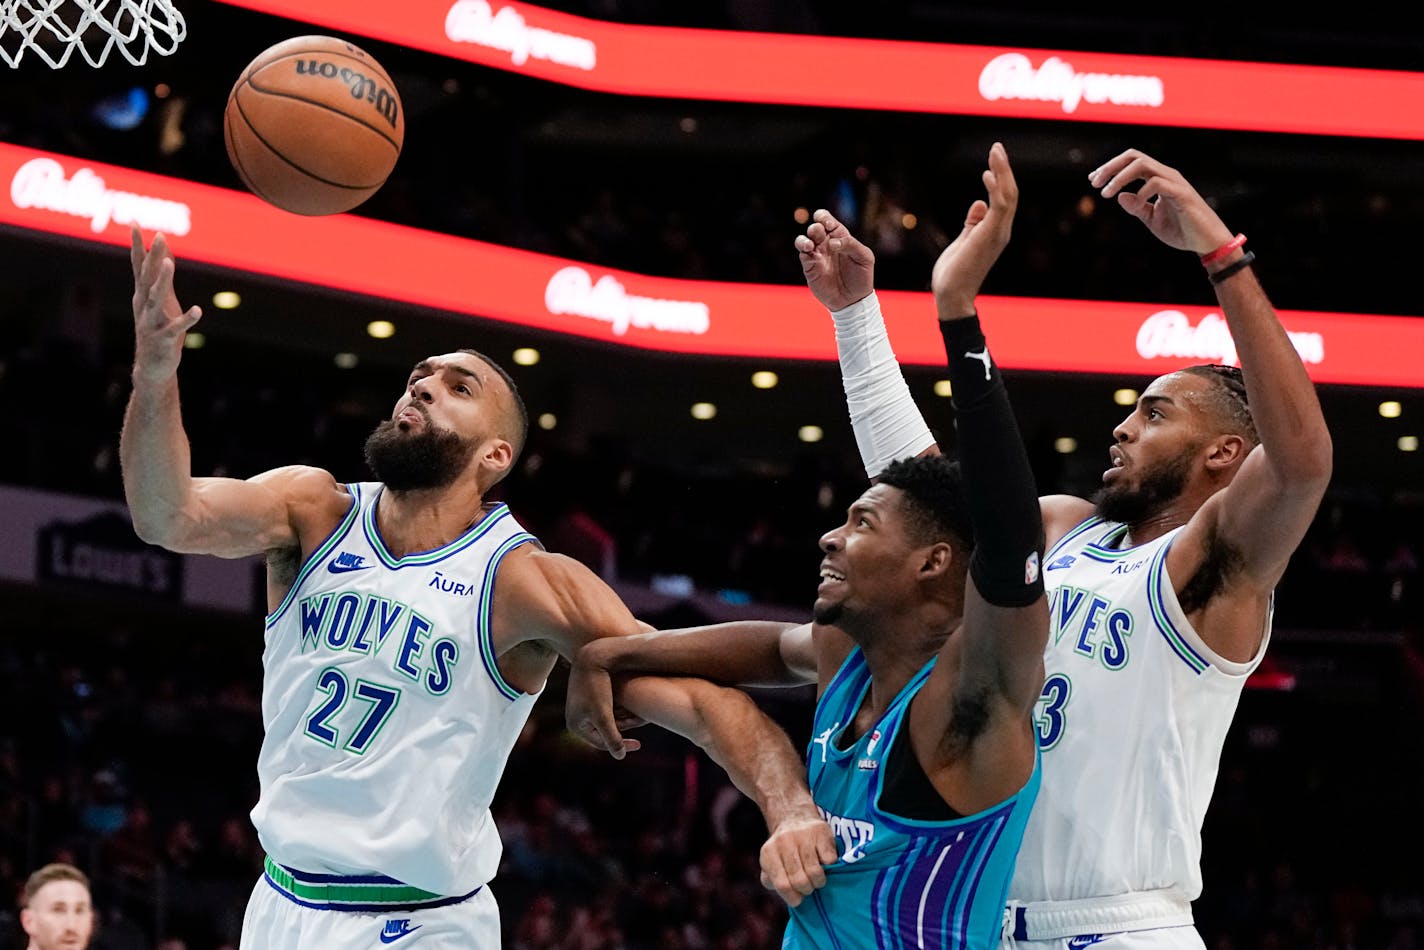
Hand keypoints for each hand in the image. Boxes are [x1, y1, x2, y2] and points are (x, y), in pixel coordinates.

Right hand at [130, 227, 201, 384]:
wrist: (152, 365)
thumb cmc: (158, 328)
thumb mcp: (161, 299)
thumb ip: (162, 276)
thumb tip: (165, 251)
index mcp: (142, 294)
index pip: (138, 265)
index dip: (137, 244)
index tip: (135, 222)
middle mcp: (143, 305)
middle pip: (147, 276)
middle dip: (154, 256)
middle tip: (159, 236)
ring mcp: (152, 322)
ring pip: (156, 298)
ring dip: (162, 280)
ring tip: (169, 264)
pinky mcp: (164, 338)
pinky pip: (176, 327)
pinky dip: (187, 319)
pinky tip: (198, 311)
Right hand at [565, 648, 641, 759]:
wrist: (591, 655)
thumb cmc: (596, 685)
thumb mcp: (604, 714)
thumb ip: (612, 737)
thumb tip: (620, 756)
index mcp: (576, 726)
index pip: (602, 744)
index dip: (622, 745)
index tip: (639, 744)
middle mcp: (576, 717)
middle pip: (604, 731)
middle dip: (623, 728)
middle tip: (640, 722)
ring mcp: (581, 705)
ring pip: (606, 719)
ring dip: (622, 718)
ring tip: (638, 714)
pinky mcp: (587, 694)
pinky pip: (605, 707)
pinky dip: (619, 708)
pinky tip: (630, 703)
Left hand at [759, 812, 837, 906]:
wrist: (795, 816)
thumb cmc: (783, 850)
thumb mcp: (770, 864)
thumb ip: (772, 880)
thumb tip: (787, 893)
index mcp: (768, 854)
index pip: (783, 885)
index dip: (794, 897)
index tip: (799, 898)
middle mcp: (784, 843)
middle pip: (800, 881)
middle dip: (807, 889)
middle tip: (809, 886)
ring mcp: (802, 836)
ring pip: (815, 873)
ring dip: (819, 881)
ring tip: (817, 878)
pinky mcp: (820, 832)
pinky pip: (829, 860)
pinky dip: (829, 866)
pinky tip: (824, 863)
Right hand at [794, 209, 874, 311]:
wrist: (854, 300)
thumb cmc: (862, 276)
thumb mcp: (864, 258)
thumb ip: (851, 245)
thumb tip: (832, 242)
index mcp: (840, 237)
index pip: (828, 221)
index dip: (824, 218)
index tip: (827, 224)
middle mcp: (826, 244)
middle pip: (815, 228)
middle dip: (815, 227)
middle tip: (819, 231)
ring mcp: (817, 256)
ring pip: (804, 240)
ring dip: (804, 239)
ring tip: (809, 244)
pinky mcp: (810, 268)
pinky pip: (803, 255)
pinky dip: (803, 250)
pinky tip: (809, 251)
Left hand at [930, 142, 1016, 319]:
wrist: (951, 295)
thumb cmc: (955, 273)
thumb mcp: (964, 241)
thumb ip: (973, 222)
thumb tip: (979, 203)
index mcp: (995, 232)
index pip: (1004, 200)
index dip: (1001, 178)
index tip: (993, 160)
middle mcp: (1001, 231)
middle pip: (1010, 194)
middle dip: (1004, 169)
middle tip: (997, 148)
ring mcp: (997, 234)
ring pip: (1008, 196)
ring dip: (1003, 173)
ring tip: (995, 152)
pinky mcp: (989, 237)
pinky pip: (999, 208)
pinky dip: (996, 189)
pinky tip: (987, 174)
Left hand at [1088, 149, 1233, 253]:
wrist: (1206, 242)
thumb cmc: (1181, 230)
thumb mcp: (1151, 219)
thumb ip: (1136, 207)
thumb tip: (1119, 196)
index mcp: (1158, 178)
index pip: (1131, 162)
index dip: (1110, 168)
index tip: (1093, 180)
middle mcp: (1166, 175)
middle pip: (1134, 157)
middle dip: (1111, 167)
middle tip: (1094, 183)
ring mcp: (1174, 182)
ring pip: (1143, 165)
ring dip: (1120, 177)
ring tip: (1106, 193)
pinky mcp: (1181, 194)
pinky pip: (1157, 183)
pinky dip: (1141, 192)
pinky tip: (1134, 203)